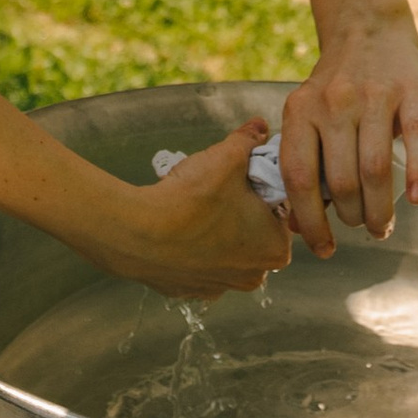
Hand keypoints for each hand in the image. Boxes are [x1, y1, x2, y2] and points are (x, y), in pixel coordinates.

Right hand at [91, 120, 294, 297]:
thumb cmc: (192, 200)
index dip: (261, 188)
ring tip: (193, 207)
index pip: (279, 210)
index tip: (241, 177)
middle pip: (253, 231)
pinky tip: (177, 228)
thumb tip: (259, 127)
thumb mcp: (227, 157)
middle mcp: (253, 275)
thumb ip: (248, 140)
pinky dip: (190, 247)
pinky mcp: (188, 291)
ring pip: (224, 249)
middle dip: (239, 211)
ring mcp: (219, 287)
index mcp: (275, 249)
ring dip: (215, 230)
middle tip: (216, 189)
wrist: (138, 233)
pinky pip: (197, 263)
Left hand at [280, 9, 417, 254]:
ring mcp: (374, 96)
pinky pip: (416, 141)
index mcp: (300, 111)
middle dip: (352, 218)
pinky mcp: (412, 93)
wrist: (368, 28)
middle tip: (363, 228)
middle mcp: (334, 103)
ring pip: (375, 169)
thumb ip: (304, 163)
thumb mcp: (308, 114)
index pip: (299, 178)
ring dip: (381, 209)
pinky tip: (417, 199)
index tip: (323, 248)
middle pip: (343, 181)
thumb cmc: (336, 88)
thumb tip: (296, 227)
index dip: (310, 221)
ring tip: (383, 225)